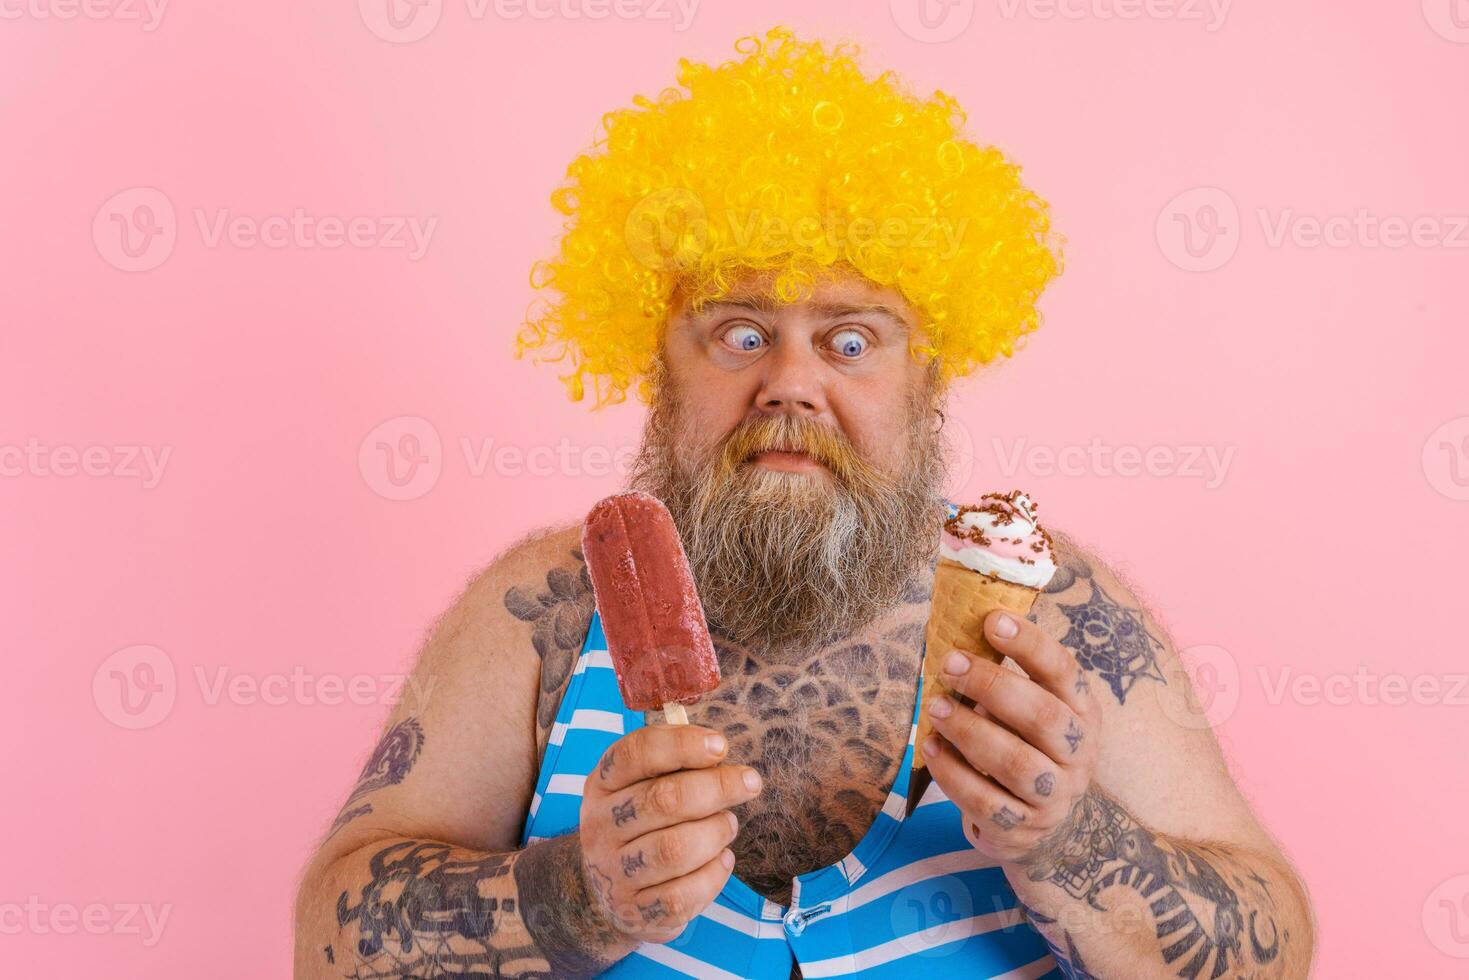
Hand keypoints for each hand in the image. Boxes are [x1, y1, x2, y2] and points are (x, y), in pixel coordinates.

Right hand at [579, 724, 761, 942]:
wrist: (612, 892)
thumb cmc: (642, 824)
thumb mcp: (642, 786)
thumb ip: (675, 766)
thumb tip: (718, 750)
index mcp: (601, 784)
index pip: (635, 753)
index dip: (682, 744)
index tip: (720, 745)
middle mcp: (600, 826)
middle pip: (663, 799)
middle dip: (717, 787)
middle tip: (749, 783)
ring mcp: (614, 872)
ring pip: (675, 849)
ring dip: (715, 832)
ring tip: (729, 824)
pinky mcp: (635, 911)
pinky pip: (683, 895)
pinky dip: (714, 875)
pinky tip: (722, 859)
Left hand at [920, 609, 1101, 865]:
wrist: (1050, 828)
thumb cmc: (1029, 749)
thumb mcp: (1033, 714)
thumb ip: (1006, 684)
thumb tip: (957, 644)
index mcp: (1081, 713)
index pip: (1064, 672)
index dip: (1031, 644)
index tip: (992, 620)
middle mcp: (1077, 755)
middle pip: (1044, 717)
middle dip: (992, 685)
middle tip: (950, 664)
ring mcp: (1054, 796)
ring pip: (1016, 763)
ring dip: (969, 731)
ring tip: (935, 708)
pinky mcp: (1023, 829)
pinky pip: (986, 802)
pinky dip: (952, 773)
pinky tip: (930, 749)